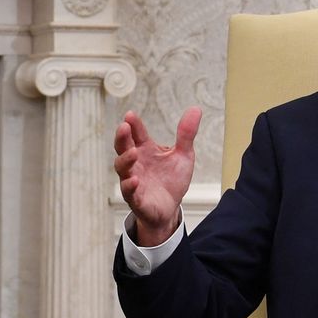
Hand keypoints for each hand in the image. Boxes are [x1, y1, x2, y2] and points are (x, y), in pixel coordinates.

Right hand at [114, 107, 201, 246]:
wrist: (170, 209)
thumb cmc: (171, 181)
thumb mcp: (183, 155)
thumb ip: (186, 134)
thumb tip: (195, 109)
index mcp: (145, 150)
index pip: (136, 134)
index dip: (133, 125)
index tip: (130, 115)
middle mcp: (135, 164)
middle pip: (122, 148)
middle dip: (121, 137)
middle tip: (124, 127)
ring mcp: (133, 180)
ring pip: (122, 169)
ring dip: (125, 160)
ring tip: (133, 152)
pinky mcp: (136, 199)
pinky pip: (129, 192)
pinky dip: (130, 186)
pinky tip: (134, 179)